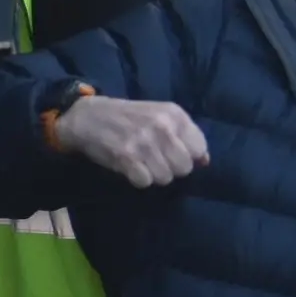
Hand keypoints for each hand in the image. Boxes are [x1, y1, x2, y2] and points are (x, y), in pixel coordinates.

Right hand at [55, 96, 210, 188]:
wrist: (90, 116)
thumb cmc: (130, 118)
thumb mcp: (161, 116)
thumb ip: (185, 136)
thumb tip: (206, 161)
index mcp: (175, 114)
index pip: (199, 148)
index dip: (189, 157)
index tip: (175, 154)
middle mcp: (162, 126)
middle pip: (184, 167)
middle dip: (172, 169)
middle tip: (157, 161)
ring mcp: (144, 141)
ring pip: (166, 177)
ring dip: (154, 176)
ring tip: (143, 164)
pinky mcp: (126, 156)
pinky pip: (145, 182)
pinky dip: (138, 180)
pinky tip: (131, 168)